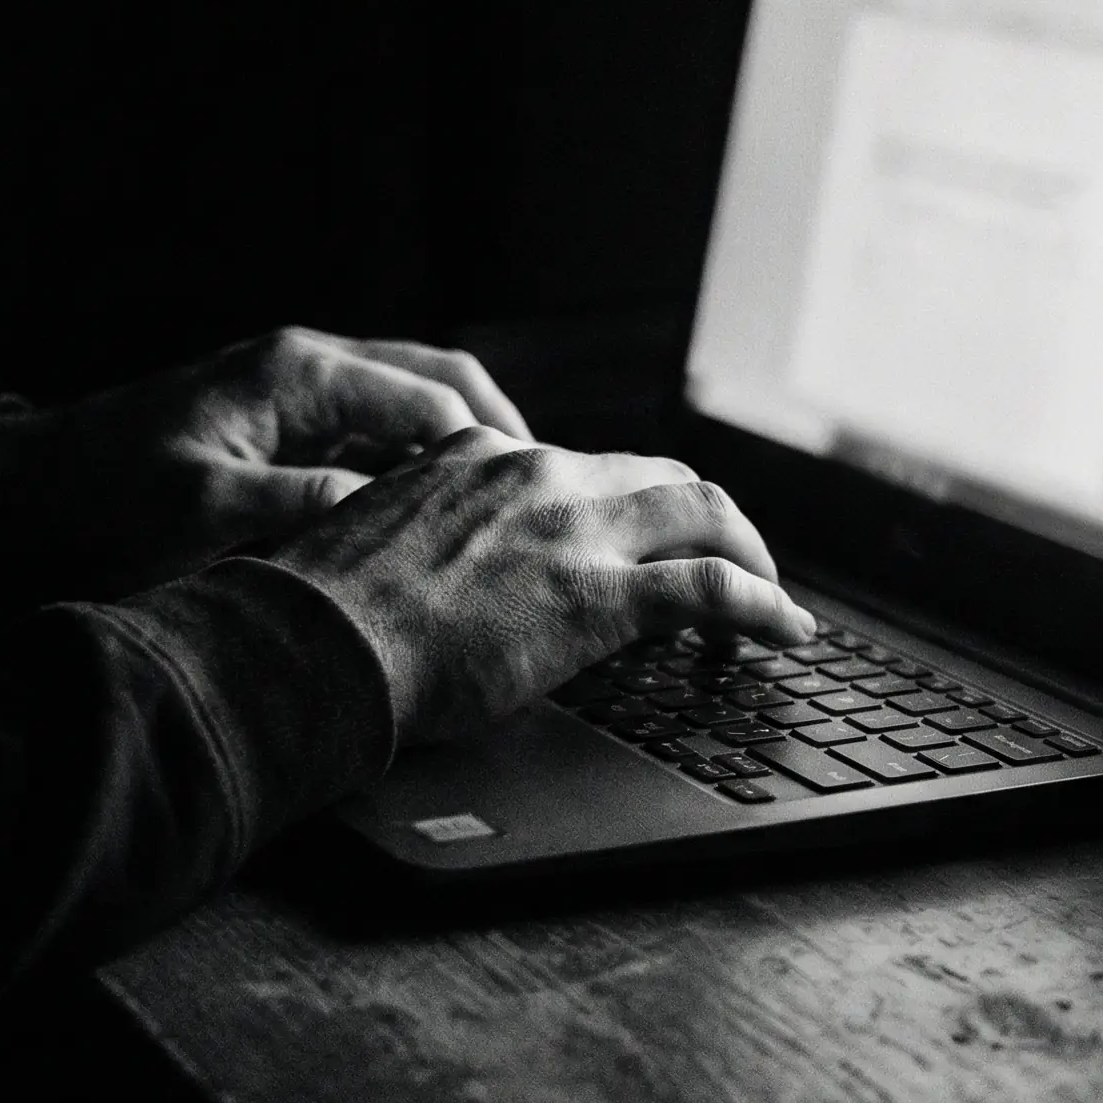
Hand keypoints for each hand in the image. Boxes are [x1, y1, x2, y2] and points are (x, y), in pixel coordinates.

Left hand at [0, 326, 532, 595]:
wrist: (30, 486)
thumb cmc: (106, 497)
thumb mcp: (200, 509)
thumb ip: (298, 504)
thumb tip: (387, 511)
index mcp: (298, 373)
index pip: (431, 398)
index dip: (492, 449)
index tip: (537, 499)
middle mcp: (309, 366)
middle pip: (440, 383)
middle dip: (500, 434)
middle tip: (545, 496)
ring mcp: (300, 390)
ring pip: (415, 402)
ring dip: (465, 448)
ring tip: (509, 508)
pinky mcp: (287, 422)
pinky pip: (379, 430)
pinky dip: (421, 461)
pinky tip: (441, 516)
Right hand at [272, 427, 816, 742]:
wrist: (315, 643)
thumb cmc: (326, 617)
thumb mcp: (379, 548)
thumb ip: (427, 541)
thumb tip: (439, 583)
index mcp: (478, 458)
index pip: (577, 465)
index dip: (623, 505)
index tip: (635, 538)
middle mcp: (537, 475)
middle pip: (659, 476)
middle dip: (708, 518)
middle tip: (730, 559)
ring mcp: (574, 529)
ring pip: (705, 514)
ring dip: (749, 554)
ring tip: (771, 597)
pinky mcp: (602, 595)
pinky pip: (716, 589)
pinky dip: (765, 608)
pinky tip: (787, 633)